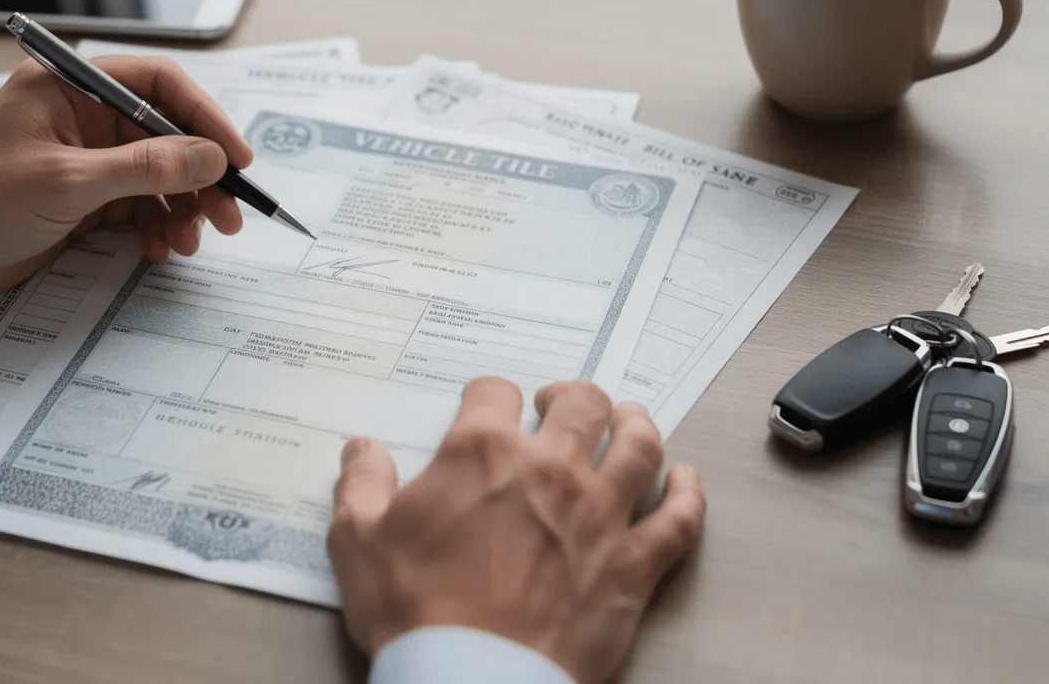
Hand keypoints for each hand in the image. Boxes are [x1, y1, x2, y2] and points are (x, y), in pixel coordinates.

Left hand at [0, 55, 253, 331]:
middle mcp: (80, 117)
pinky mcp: (81, 200)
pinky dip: (156, 227)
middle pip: (166, 135)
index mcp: (68, 87)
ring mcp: (82, 160)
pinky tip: (158, 248)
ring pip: (157, 176)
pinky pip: (138, 206)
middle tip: (229, 215)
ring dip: (182, 208)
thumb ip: (144, 168)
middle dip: (200, 177)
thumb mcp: (66, 183)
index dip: (204, 118)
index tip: (236, 158)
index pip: (157, 84)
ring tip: (189, 241)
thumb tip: (208, 158)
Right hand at [327, 376, 705, 683]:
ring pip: (640, 446)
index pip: (494, 392)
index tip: (485, 402)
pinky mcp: (633, 566)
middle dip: (571, 395)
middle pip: (582, 404)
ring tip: (629, 419)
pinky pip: (679, 519)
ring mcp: (600, 516)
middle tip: (560, 403)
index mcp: (482, 454)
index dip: (488, 392)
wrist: (472, 679)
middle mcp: (550, 470)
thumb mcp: (359, 540)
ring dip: (636, 424)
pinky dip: (688, 494)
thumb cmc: (416, 611)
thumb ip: (361, 484)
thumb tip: (361, 449)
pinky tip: (686, 479)